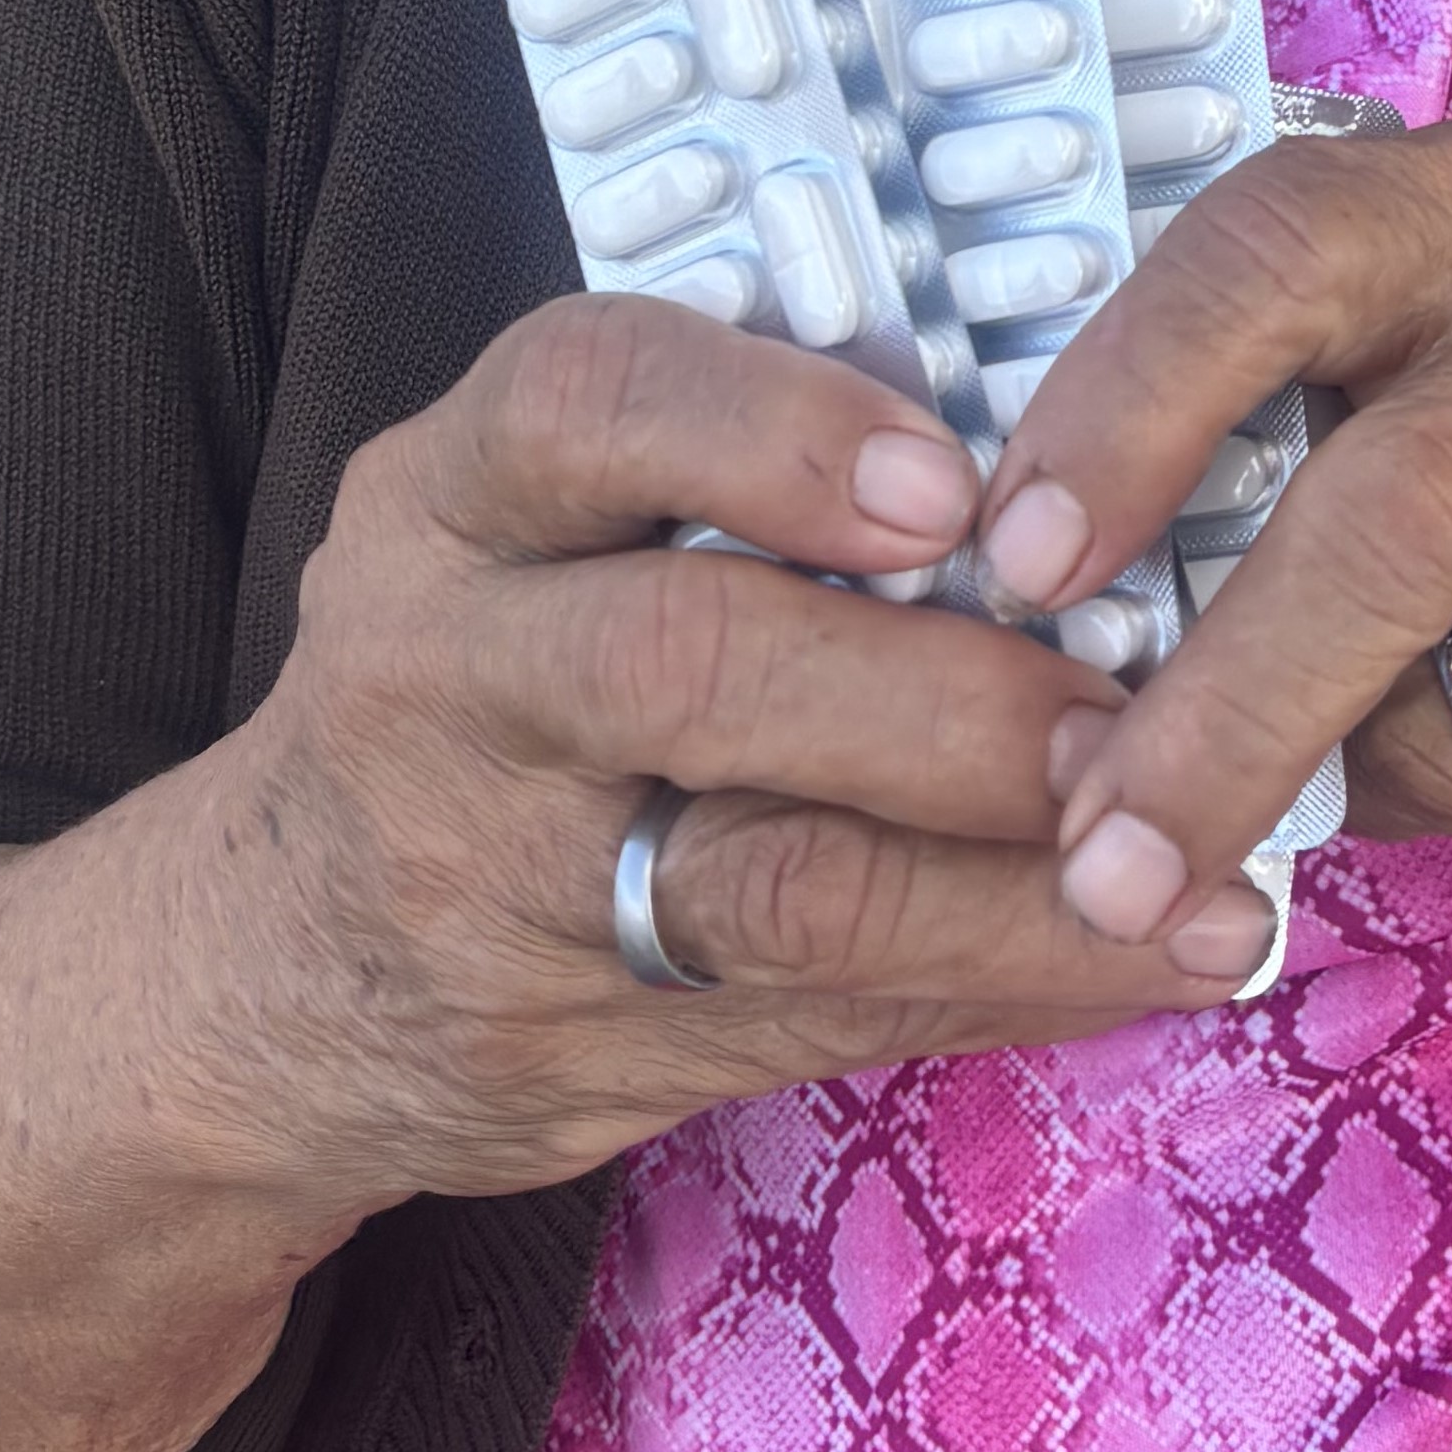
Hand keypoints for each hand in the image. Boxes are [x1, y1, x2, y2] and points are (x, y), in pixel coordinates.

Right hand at [0, 290, 1266, 1451]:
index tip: (949, 480)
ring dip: (1013, 880)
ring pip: (769, 886)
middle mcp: (443, 677)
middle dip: (937, 692)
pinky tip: (1170, 958)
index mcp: (450, 501)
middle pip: (686, 665)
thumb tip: (1083, 427)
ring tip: (1199, 871)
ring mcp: (499, 885)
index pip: (575, 402)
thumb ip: (727, 473)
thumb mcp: (523, 532)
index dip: (770, 429)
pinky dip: (1017, 983)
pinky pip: (825, 1018)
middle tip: (1133, 701)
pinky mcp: (573, 1049)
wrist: (251, 981)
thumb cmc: (482, 684)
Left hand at [965, 118, 1451, 952]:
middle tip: (1105, 860)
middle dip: (1226, 714)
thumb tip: (1065, 635)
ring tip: (1435, 705)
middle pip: (1392, 522)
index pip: (1275, 256)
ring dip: (1389, 769)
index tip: (1017, 559)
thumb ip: (1279, 411)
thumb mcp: (1450, 317)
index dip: (1130, 404)